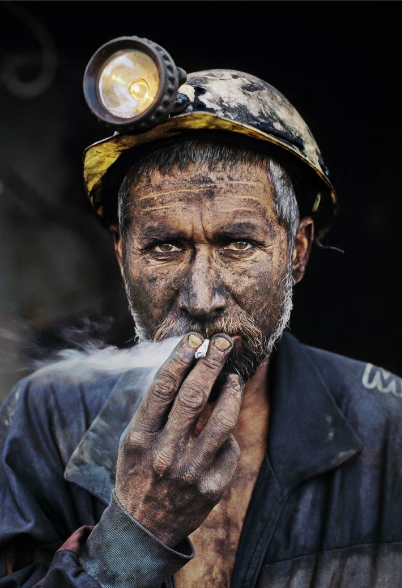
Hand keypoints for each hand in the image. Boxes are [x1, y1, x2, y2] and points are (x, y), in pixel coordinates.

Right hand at [115, 332, 243, 546]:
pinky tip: (223, 428)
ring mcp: (190, 473)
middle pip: (194, 396)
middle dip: (212, 362)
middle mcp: (164, 453)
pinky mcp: (212, 489)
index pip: (163, 387)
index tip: (196, 338)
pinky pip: (230, 449)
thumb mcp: (135, 438)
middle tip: (224, 341)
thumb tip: (186, 364)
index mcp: (140, 436)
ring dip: (231, 391)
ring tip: (232, 377)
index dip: (181, 357)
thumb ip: (156, 407)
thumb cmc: (139, 471)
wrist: (143, 527)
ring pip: (222, 420)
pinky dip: (229, 435)